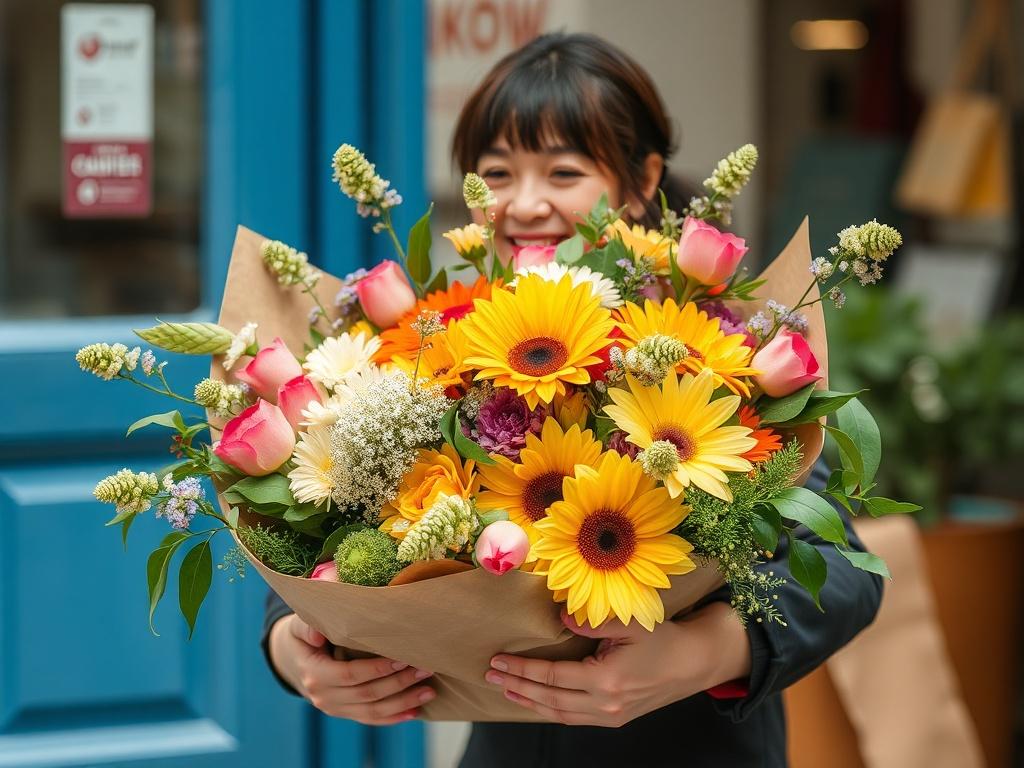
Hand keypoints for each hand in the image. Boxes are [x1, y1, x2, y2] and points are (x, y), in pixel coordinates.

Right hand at [268, 613, 435, 724]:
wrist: (293, 659)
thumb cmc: (303, 635)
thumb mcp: (299, 625)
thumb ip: (308, 626)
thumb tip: (318, 633)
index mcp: (315, 673)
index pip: (351, 675)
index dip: (378, 668)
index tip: (403, 657)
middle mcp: (323, 697)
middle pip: (367, 694)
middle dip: (399, 683)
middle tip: (426, 669)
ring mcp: (334, 708)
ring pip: (372, 712)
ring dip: (403, 703)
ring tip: (429, 692)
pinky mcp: (344, 713)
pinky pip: (370, 720)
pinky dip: (393, 718)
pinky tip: (415, 711)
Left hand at [483, 602, 750, 726]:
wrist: (697, 662)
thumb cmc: (665, 637)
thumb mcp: (630, 623)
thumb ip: (592, 623)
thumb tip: (559, 615)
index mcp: (606, 680)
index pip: (552, 677)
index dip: (522, 670)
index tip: (498, 660)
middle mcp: (606, 704)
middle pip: (550, 700)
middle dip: (517, 687)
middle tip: (491, 675)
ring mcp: (611, 715)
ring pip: (560, 714)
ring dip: (531, 702)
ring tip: (507, 689)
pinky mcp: (616, 717)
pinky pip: (575, 717)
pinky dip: (552, 709)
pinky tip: (539, 700)